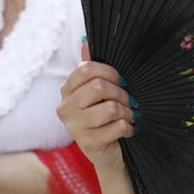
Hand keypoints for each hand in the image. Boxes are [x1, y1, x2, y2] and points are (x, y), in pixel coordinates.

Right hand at [57, 44, 134, 174]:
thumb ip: (92, 69)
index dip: (109, 71)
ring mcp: (74, 127)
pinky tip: (127, 130)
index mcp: (66, 91)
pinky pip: (117, 126)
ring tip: (128, 116)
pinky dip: (128, 127)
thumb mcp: (98, 93)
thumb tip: (86, 40)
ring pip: (110, 107)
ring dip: (127, 111)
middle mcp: (65, 108)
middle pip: (99, 87)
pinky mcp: (88, 143)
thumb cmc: (103, 118)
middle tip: (128, 101)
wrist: (106, 153)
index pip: (86, 69)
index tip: (121, 80)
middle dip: (121, 93)